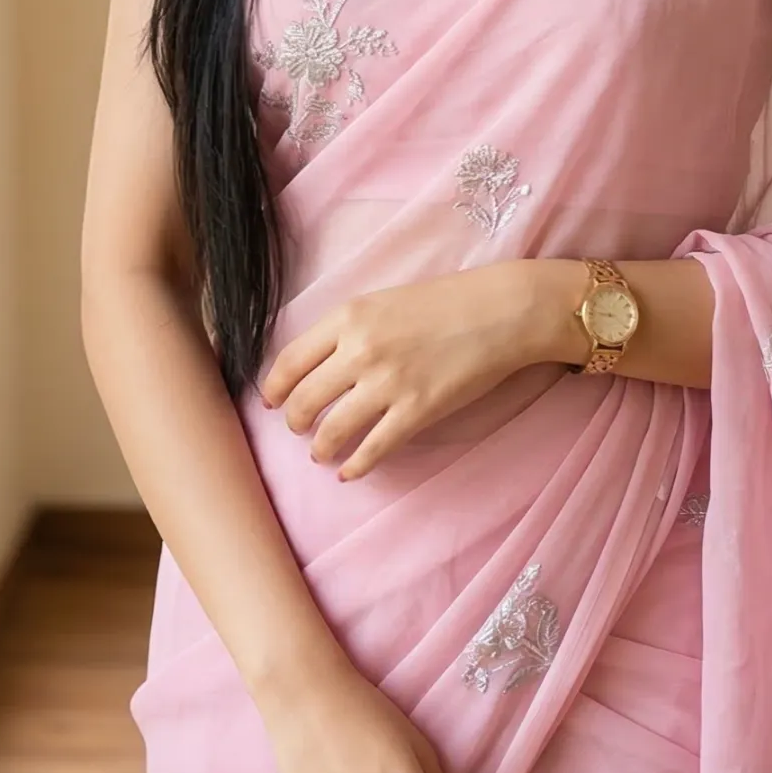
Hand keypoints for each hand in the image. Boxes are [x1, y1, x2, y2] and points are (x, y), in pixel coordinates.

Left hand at [257, 260, 583, 479]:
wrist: (500, 311)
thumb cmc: (444, 302)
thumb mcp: (383, 301)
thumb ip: (348, 329)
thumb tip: (315, 364)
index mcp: (349, 317)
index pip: (290, 361)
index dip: (274, 389)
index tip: (271, 401)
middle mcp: (361, 350)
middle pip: (304, 401)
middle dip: (295, 422)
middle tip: (298, 429)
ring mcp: (388, 383)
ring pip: (332, 431)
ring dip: (320, 449)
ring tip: (321, 454)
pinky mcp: (417, 411)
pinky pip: (373, 449)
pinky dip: (355, 466)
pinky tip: (349, 472)